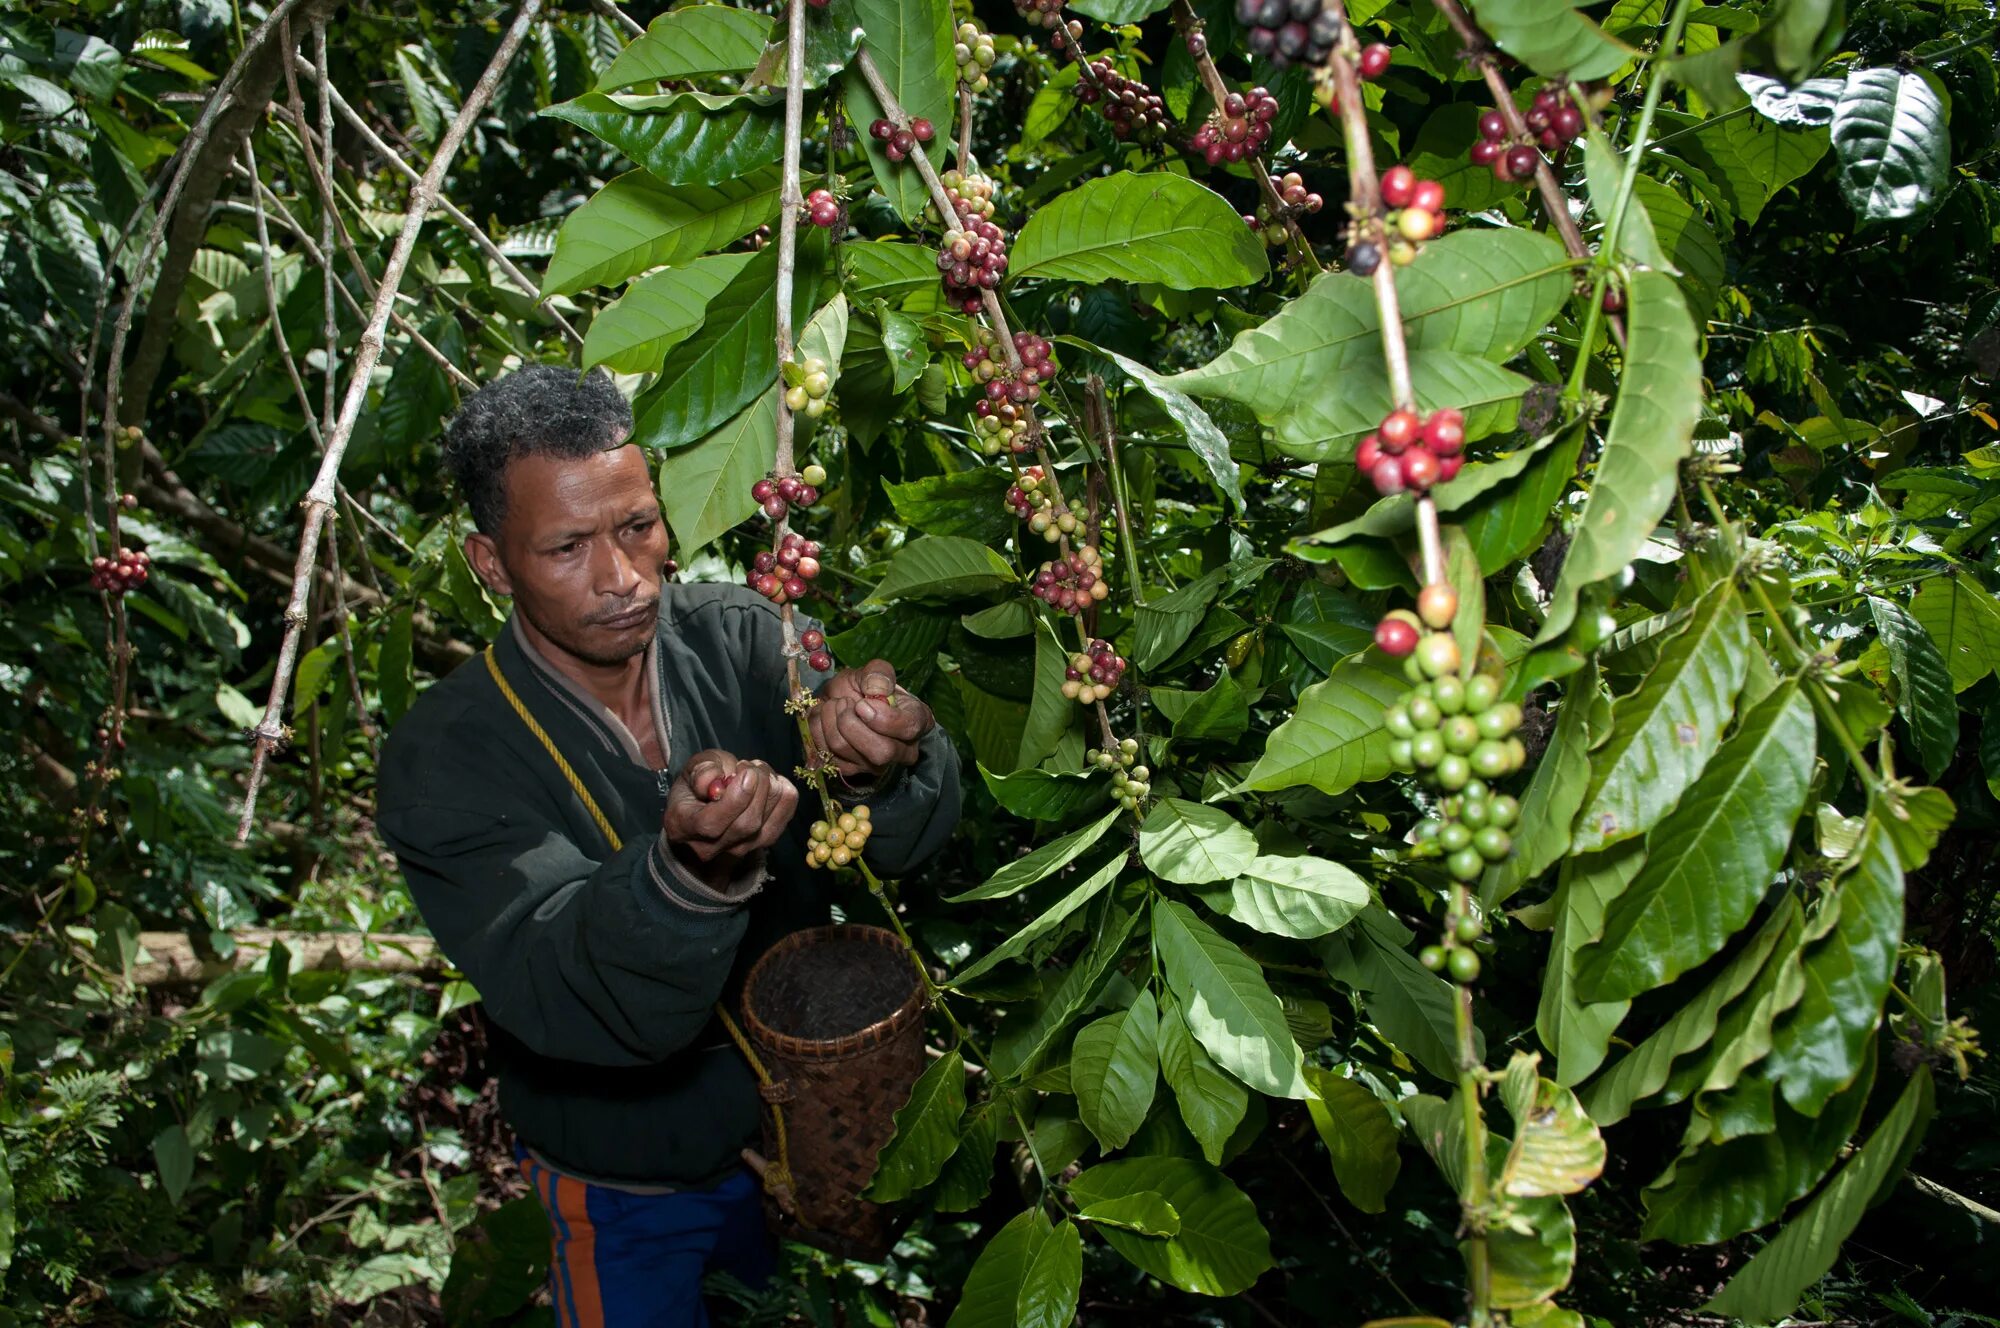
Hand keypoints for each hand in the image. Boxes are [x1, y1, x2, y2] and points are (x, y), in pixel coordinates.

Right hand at [664, 749, 798, 883]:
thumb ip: (702, 770)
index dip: (735, 798)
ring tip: (757, 771)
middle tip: (750, 766)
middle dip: (758, 786)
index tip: (746, 772)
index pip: (712, 824)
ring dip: (771, 787)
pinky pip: (784, 819)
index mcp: (683, 826)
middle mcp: (710, 847)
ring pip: (767, 823)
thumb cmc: (696, 788)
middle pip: (746, 824)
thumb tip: (718, 778)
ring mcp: (738, 850)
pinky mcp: (762, 844)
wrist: (704, 814)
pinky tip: (773, 782)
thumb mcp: (690, 770)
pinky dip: (785, 795)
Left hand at [808, 658, 933, 780]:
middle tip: (843, 702)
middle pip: (881, 751)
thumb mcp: (873, 670)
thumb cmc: (863, 687)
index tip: (862, 704)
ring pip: (847, 750)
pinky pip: (827, 754)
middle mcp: (902, 751)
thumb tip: (877, 690)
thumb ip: (879, 673)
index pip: (909, 728)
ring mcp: (875, 765)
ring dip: (831, 720)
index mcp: (917, 721)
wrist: (837, 700)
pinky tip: (825, 718)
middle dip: (852, 723)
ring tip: (834, 704)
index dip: (884, 717)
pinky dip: (818, 729)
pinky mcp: (849, 770)